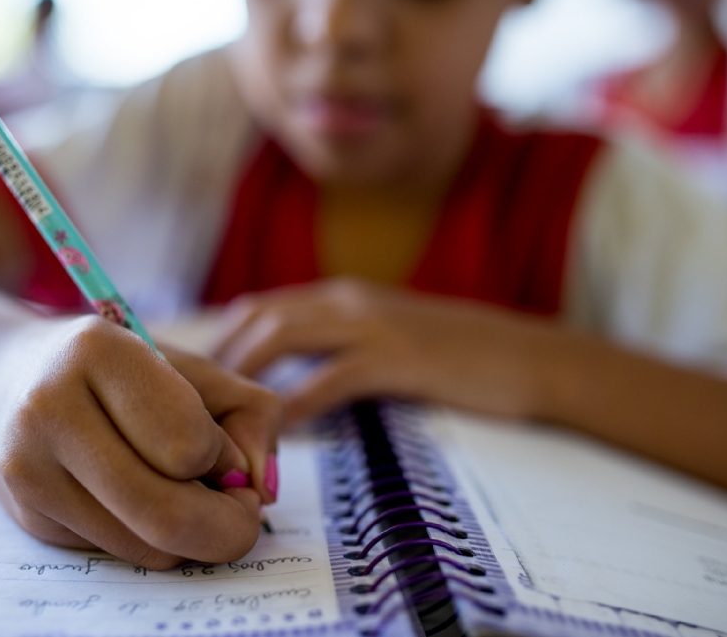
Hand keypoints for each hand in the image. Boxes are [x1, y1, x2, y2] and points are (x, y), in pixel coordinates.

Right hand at [0, 315, 280, 570]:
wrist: (9, 377)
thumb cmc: (121, 370)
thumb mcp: (194, 368)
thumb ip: (251, 413)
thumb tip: (261, 490)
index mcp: (98, 353)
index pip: (187, 444)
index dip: (222, 457)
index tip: (220, 449)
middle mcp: (49, 410)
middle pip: (165, 513)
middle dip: (226, 526)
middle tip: (242, 511)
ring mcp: (28, 470)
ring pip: (146, 546)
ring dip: (192, 536)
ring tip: (188, 494)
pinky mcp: (27, 517)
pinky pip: (120, 555)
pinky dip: (154, 540)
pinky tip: (143, 500)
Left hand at [213, 279, 561, 424]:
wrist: (532, 357)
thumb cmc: (459, 358)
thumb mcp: (391, 341)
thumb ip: (341, 349)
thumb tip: (292, 381)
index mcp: (344, 296)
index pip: (261, 307)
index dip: (222, 342)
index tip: (198, 382)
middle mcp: (349, 301)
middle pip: (259, 317)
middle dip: (219, 359)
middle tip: (193, 406)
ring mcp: (374, 324)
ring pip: (283, 336)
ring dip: (245, 377)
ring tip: (220, 417)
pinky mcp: (399, 357)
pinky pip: (330, 376)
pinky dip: (297, 402)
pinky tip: (278, 430)